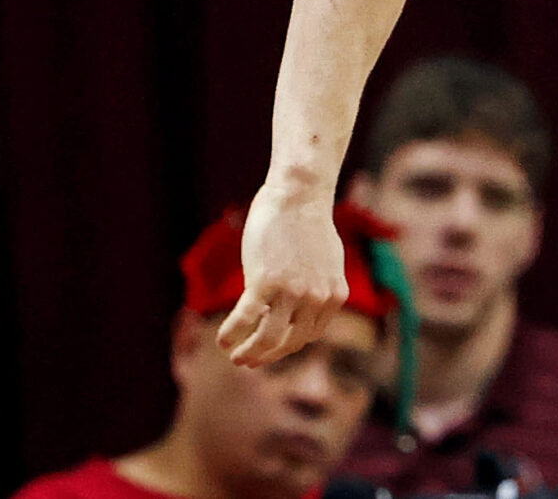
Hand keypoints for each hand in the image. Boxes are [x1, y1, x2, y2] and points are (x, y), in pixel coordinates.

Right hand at [217, 190, 347, 366]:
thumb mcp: (326, 262)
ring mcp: (293, 292)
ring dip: (249, 353)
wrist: (299, 196)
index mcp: (335, 295)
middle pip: (290, 342)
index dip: (286, 346)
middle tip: (248, 361)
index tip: (269, 350)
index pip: (308, 335)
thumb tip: (301, 306)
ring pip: (267, 338)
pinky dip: (231, 333)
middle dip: (267, 355)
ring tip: (235, 356)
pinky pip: (244, 319)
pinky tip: (222, 340)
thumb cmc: (309, 225)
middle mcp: (318, 298)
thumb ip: (319, 287)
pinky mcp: (265, 282)